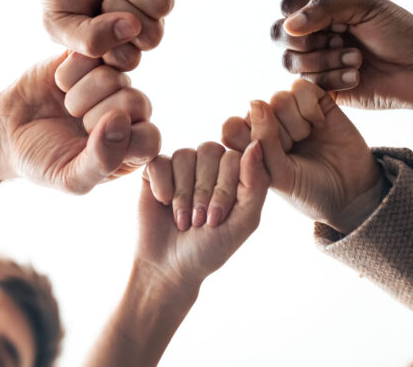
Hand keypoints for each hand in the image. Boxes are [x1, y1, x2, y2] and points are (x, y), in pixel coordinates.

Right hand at [0, 52, 159, 193]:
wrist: (9, 130)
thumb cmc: (43, 160)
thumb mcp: (69, 178)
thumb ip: (102, 161)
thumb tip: (121, 122)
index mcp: (132, 147)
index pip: (150, 138)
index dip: (120, 138)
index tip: (90, 141)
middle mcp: (129, 113)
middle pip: (135, 102)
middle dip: (96, 114)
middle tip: (76, 120)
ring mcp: (112, 84)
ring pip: (114, 77)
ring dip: (80, 93)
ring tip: (67, 104)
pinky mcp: (92, 59)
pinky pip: (94, 53)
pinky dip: (71, 70)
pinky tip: (60, 82)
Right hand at [37, 0, 180, 69]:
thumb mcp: (58, 20)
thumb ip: (88, 40)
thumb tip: (132, 28)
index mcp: (117, 41)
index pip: (128, 59)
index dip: (109, 40)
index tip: (88, 17)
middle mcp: (141, 20)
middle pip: (152, 36)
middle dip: (121, 11)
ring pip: (162, 5)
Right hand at [137, 141, 268, 289]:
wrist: (169, 268)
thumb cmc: (210, 248)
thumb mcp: (243, 222)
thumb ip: (256, 184)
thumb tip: (256, 144)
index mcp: (234, 173)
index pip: (234, 157)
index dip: (223, 188)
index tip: (216, 219)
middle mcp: (209, 164)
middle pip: (210, 150)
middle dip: (203, 192)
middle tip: (198, 221)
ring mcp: (182, 166)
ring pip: (184, 155)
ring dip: (183, 194)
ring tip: (182, 220)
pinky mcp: (156, 171)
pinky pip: (160, 162)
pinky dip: (163, 186)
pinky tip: (163, 204)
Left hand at [221, 80, 383, 233]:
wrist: (352, 193)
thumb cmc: (310, 191)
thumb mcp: (282, 177)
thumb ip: (265, 143)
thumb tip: (256, 102)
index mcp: (249, 145)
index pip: (231, 127)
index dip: (251, 139)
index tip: (271, 160)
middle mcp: (266, 125)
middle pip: (258, 111)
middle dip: (280, 136)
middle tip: (296, 153)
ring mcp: (290, 111)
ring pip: (279, 98)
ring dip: (296, 123)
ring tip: (307, 138)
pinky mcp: (314, 99)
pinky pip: (300, 88)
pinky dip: (310, 108)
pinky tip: (319, 124)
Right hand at [271, 0, 412, 111]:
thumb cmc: (399, 31)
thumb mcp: (364, 4)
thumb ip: (324, 6)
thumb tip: (288, 25)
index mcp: (322, 8)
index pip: (287, 4)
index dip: (300, 12)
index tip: (333, 17)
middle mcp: (314, 33)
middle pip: (278, 34)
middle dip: (307, 39)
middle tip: (339, 38)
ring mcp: (316, 61)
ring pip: (290, 61)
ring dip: (324, 59)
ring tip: (357, 59)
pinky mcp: (322, 88)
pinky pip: (308, 84)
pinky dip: (333, 78)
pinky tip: (357, 76)